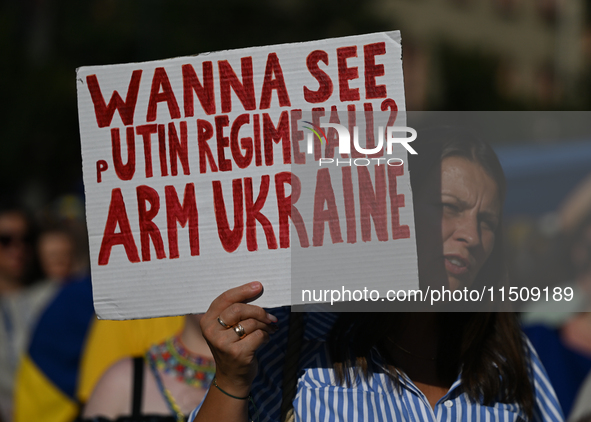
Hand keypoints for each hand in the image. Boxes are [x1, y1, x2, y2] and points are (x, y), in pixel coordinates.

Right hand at [200, 282, 277, 396]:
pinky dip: (266, 336)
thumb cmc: (233, 347)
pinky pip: (258, 335)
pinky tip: (264, 340)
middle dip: (259, 311)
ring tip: (269, 329)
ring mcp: (223, 343)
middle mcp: (211, 331)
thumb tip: (257, 290)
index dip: (243, 291)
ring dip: (265, 325)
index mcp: (207, 321)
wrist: (232, 378)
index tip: (258, 286)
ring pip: (251, 323)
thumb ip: (235, 312)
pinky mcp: (237, 353)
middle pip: (239, 309)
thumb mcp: (226, 329)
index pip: (225, 299)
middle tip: (271, 317)